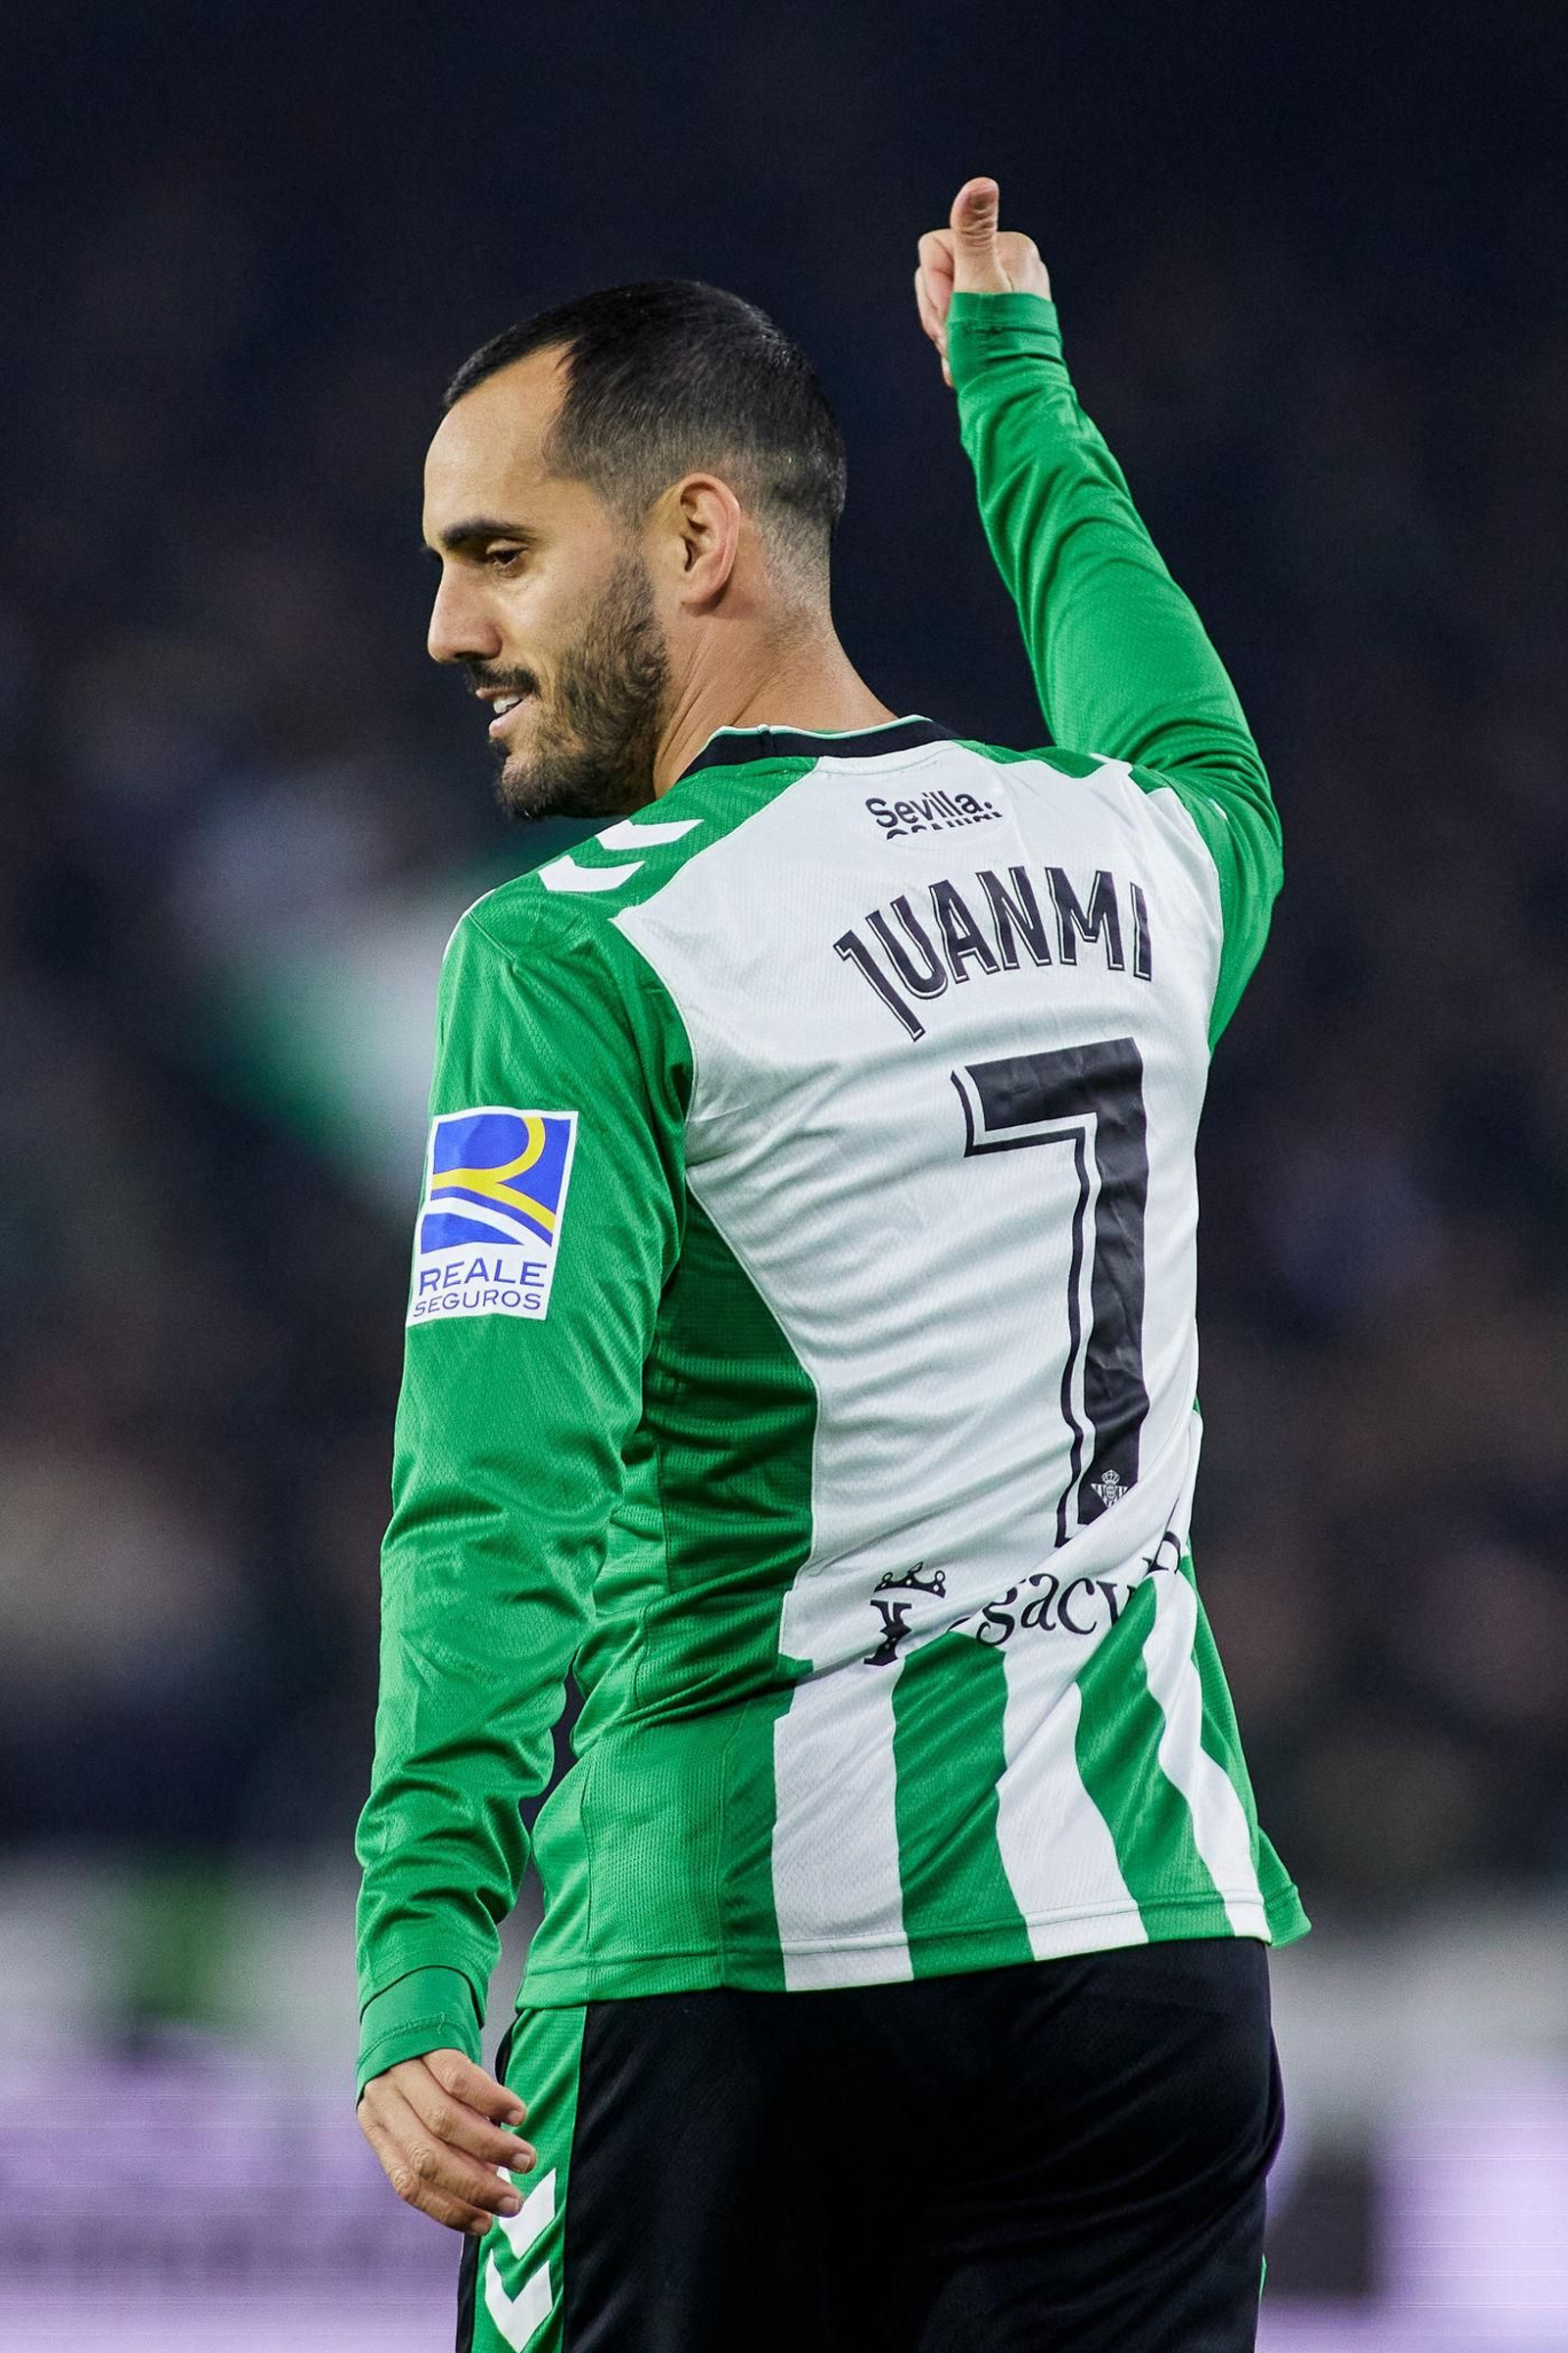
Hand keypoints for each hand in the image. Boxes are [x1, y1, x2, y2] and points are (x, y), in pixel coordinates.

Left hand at [358, 2046, 537, 2235]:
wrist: (408, 1989)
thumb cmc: (420, 2061)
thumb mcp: (416, 2105)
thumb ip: (443, 2143)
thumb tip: (487, 2184)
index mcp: (377, 2125)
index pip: (408, 2183)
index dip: (447, 2209)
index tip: (485, 2226)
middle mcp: (384, 2100)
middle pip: (428, 2157)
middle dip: (476, 2187)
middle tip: (514, 2202)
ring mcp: (404, 2069)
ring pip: (446, 2123)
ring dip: (492, 2148)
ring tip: (526, 2158)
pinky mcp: (430, 2041)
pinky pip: (461, 2079)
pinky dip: (493, 2102)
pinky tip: (519, 2114)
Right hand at [915, 178, 1052, 386]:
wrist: (1014, 404)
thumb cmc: (997, 349)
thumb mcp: (977, 283)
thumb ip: (973, 233)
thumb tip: (981, 185)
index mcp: (1010, 250)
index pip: (937, 248)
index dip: (934, 284)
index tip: (951, 309)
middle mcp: (1012, 269)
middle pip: (941, 276)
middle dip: (940, 312)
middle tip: (957, 335)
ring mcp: (1005, 299)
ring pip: (947, 304)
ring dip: (946, 333)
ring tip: (964, 351)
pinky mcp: (1000, 326)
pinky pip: (961, 326)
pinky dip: (957, 347)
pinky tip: (968, 362)